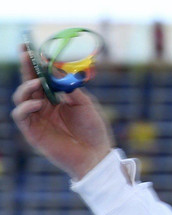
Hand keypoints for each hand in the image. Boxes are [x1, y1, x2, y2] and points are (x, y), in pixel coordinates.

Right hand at [10, 47, 113, 179]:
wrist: (96, 156)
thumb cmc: (94, 131)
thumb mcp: (86, 105)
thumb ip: (71, 89)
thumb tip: (57, 71)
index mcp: (56, 99)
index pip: (41, 78)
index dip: (35, 63)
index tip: (30, 47)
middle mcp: (44, 107)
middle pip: (28, 84)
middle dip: (26, 68)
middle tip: (27, 54)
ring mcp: (37, 119)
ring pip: (21, 98)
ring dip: (27, 88)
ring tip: (38, 84)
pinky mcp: (33, 132)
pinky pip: (21, 115)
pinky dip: (25, 107)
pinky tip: (37, 104)